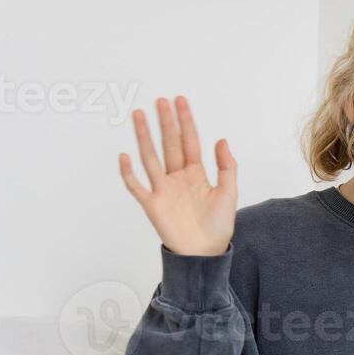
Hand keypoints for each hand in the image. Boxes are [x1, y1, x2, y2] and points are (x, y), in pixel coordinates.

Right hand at [119, 95, 236, 256]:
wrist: (204, 253)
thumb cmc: (218, 226)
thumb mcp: (229, 193)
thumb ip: (227, 167)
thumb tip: (222, 140)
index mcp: (196, 174)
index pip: (189, 141)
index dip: (186, 121)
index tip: (180, 101)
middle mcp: (177, 178)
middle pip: (169, 144)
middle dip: (165, 122)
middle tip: (160, 101)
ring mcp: (163, 189)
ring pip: (150, 157)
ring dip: (144, 137)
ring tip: (139, 116)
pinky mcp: (152, 204)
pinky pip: (136, 186)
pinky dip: (129, 173)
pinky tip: (124, 157)